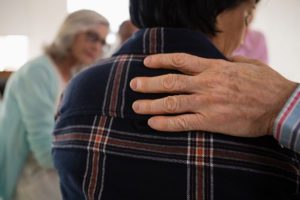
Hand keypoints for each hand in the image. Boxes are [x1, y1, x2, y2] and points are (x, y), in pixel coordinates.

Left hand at [130, 53, 296, 136]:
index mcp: (214, 68)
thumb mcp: (248, 64)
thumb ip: (230, 61)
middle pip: (170, 82)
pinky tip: (152, 124)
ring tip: (136, 106)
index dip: (161, 60)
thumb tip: (222, 59)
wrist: (281, 105)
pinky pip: (183, 122)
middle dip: (149, 83)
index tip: (146, 62)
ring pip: (172, 102)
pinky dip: (165, 123)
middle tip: (134, 85)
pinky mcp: (212, 121)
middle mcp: (206, 83)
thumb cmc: (266, 84)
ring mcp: (207, 103)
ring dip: (151, 104)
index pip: (180, 61)